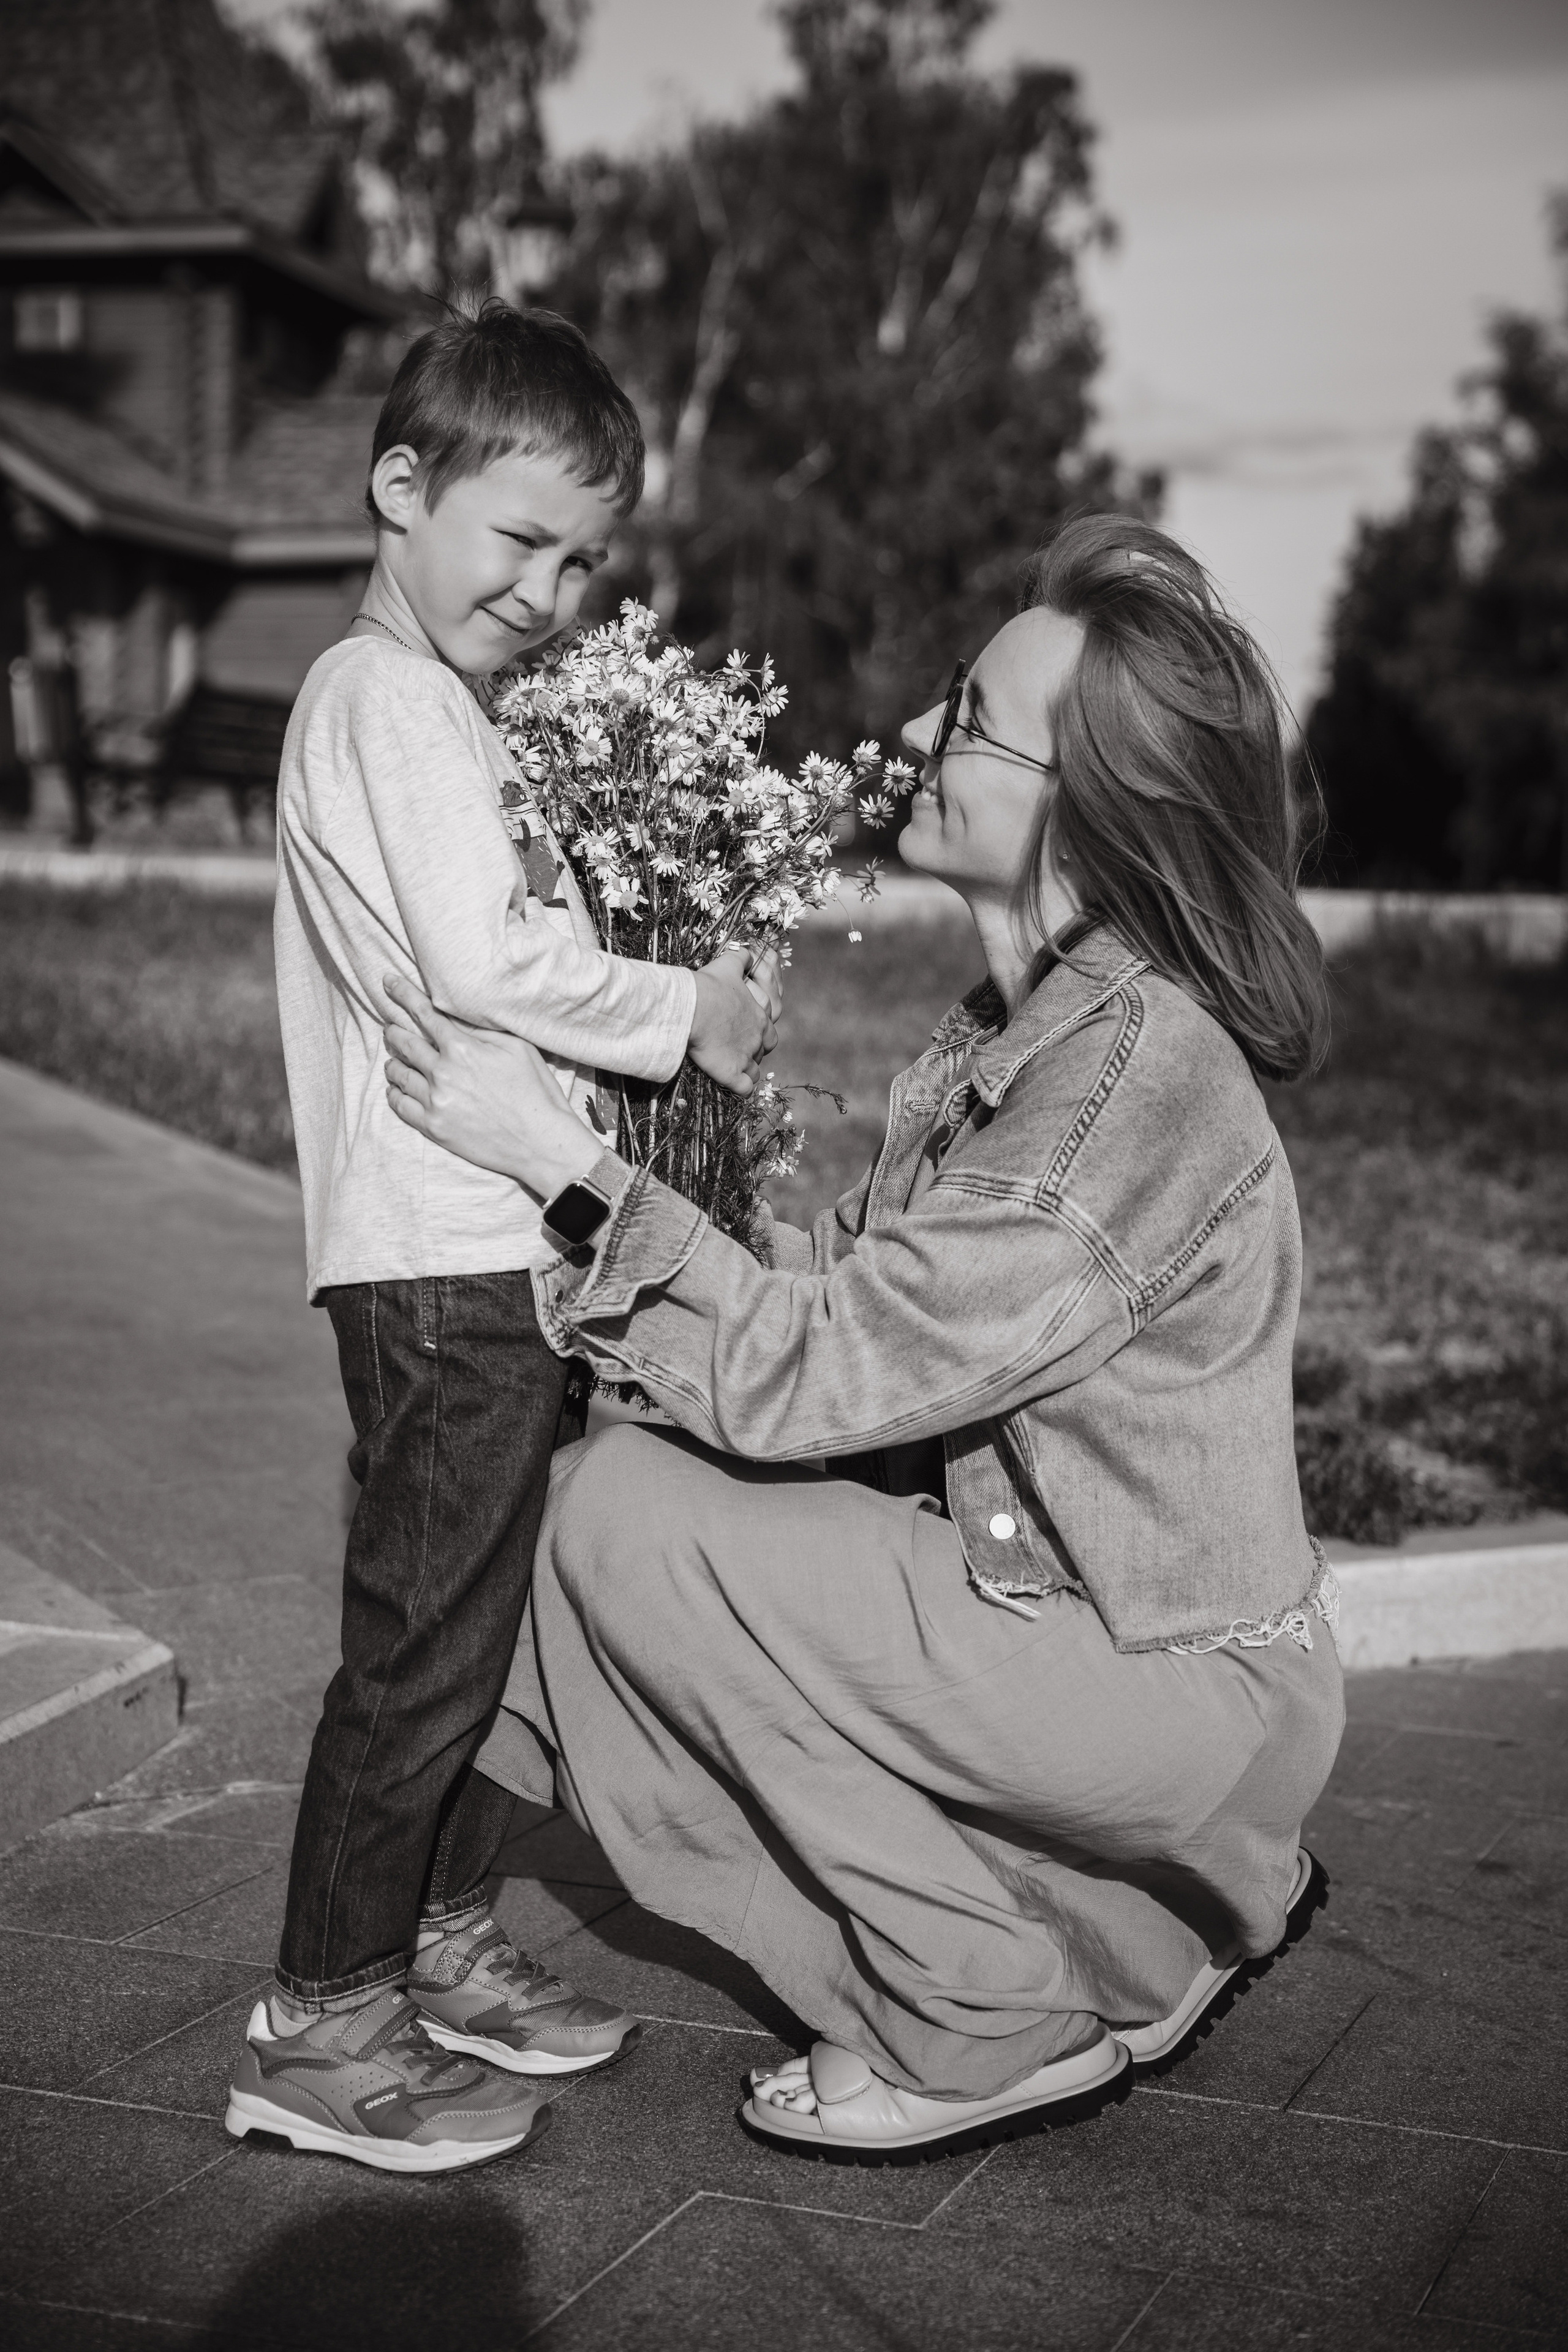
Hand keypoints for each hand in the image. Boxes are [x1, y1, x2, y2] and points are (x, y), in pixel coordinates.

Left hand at [381, 975, 599, 1200]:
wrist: (540, 1142)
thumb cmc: (535, 1091)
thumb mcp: (516, 1048)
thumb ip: (481, 1031)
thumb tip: (455, 1017)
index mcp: (463, 1048)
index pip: (424, 1013)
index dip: (403, 994)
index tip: (388, 983)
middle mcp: (443, 1073)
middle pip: (403, 1042)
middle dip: (394, 1030)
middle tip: (391, 1027)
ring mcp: (435, 1101)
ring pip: (398, 1073)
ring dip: (393, 1061)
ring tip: (395, 1059)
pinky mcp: (434, 1127)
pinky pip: (400, 1105)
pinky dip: (394, 1092)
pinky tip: (396, 1088)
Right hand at [687, 944, 782, 1095]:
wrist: (691, 1007)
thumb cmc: (709, 986)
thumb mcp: (729, 965)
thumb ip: (742, 959)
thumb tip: (749, 951)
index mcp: (760, 1016)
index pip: (769, 1027)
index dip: (758, 1029)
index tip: (743, 1028)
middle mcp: (758, 1038)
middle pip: (766, 1048)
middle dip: (756, 1049)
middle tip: (739, 1047)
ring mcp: (746, 1057)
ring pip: (756, 1069)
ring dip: (747, 1068)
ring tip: (733, 1065)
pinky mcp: (732, 1073)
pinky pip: (745, 1088)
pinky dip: (742, 1088)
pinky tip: (734, 1083)